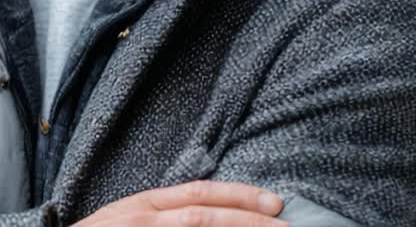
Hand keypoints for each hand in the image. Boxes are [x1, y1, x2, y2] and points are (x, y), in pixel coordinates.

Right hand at [73, 181, 287, 226]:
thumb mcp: (128, 218)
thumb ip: (164, 214)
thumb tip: (210, 213)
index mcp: (146, 204)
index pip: (201, 192)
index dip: (239, 195)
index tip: (273, 202)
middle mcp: (145, 218)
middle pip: (205, 214)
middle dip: (249, 218)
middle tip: (286, 223)